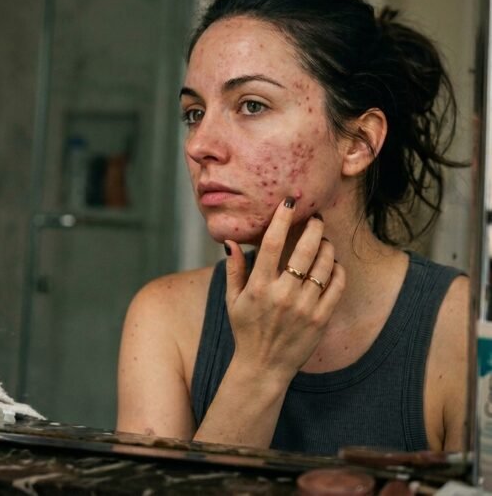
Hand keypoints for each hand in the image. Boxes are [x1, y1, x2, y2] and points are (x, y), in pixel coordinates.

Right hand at [224, 197, 345, 382]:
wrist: (264, 367)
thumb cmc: (246, 330)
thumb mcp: (232, 300)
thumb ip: (234, 269)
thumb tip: (231, 242)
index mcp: (259, 287)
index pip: (272, 243)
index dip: (282, 218)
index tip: (290, 201)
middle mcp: (283, 295)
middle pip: (305, 250)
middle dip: (313, 227)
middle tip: (316, 218)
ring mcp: (304, 307)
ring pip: (324, 265)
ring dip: (326, 247)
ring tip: (323, 241)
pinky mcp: (321, 319)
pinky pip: (336, 285)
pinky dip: (337, 270)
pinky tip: (331, 265)